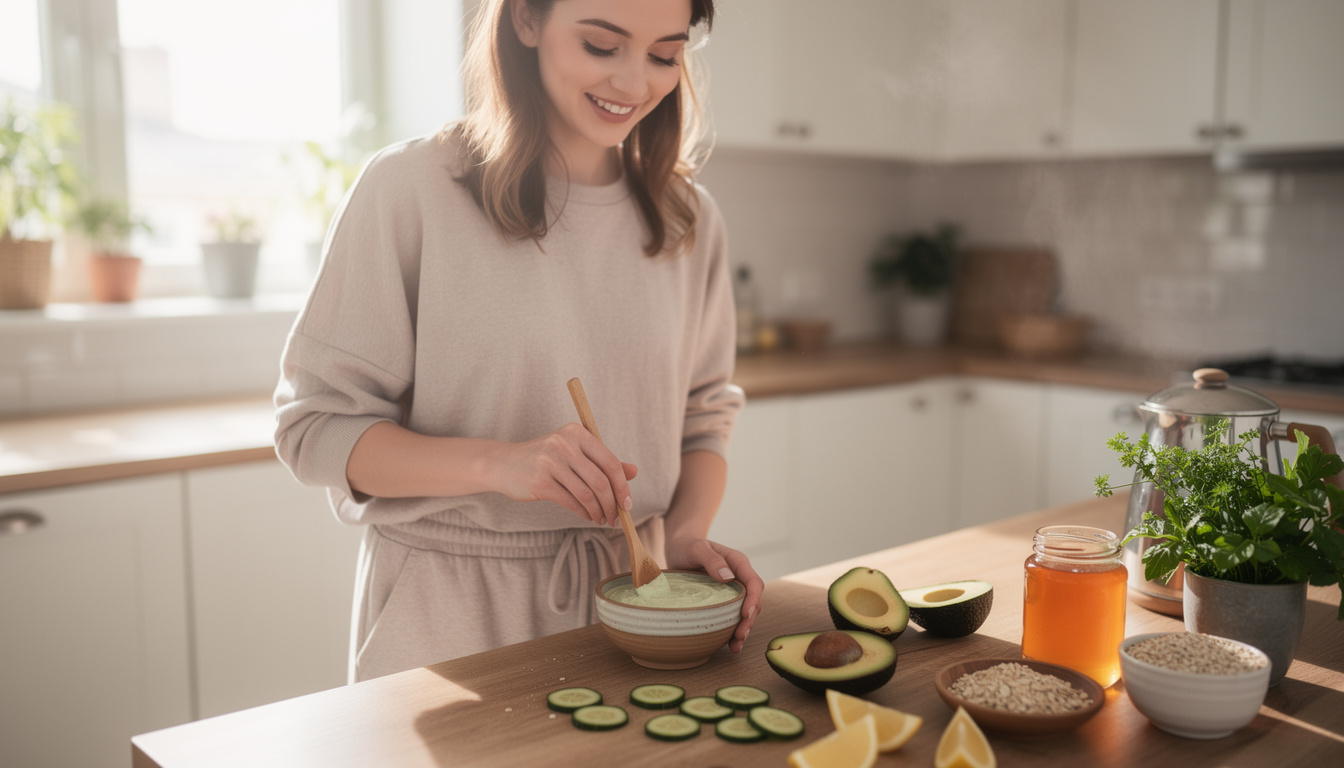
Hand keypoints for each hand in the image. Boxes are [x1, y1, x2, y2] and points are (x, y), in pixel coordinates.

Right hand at [488, 422, 636, 525]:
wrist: (504, 464)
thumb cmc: (545, 459)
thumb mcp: (574, 453)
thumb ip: (603, 461)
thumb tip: (634, 472)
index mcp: (576, 432)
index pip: (610, 462)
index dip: (622, 486)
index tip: (628, 504)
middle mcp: (564, 443)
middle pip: (600, 480)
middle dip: (613, 504)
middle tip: (617, 517)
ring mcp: (550, 462)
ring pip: (587, 494)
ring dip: (599, 511)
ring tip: (602, 519)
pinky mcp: (540, 481)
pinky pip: (571, 502)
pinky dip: (584, 513)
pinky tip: (588, 517)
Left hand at [665, 537, 763, 653]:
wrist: (678, 548)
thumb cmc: (687, 545)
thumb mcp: (696, 548)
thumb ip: (711, 559)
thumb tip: (727, 577)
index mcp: (738, 563)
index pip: (754, 583)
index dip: (753, 600)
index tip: (745, 614)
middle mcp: (739, 578)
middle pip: (753, 602)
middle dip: (749, 621)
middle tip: (739, 636)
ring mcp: (732, 591)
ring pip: (745, 612)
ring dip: (743, 629)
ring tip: (735, 646)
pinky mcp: (723, 601)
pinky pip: (732, 616)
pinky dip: (732, 631)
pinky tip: (729, 644)